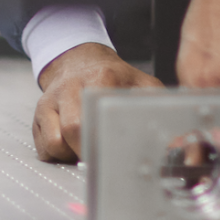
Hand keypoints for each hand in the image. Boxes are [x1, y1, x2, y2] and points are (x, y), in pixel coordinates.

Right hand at [32, 42, 164, 163]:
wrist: (78, 60)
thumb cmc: (113, 78)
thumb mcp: (142, 83)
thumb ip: (158, 105)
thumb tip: (181, 136)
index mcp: (100, 77)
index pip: (99, 113)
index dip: (105, 140)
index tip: (116, 155)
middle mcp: (70, 86)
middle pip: (74, 130)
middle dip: (90, 151)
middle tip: (104, 159)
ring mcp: (50, 100)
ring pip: (54, 142)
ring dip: (72, 155)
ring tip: (88, 151)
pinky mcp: (38, 114)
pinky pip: (42, 147)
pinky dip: (57, 155)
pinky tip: (72, 148)